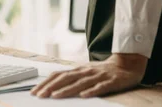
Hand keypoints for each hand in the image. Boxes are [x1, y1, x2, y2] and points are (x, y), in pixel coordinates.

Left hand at [30, 54, 147, 98]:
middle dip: (51, 87)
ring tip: (55, 96)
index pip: (58, 75)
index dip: (46, 83)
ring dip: (67, 90)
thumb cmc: (101, 71)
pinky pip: (100, 87)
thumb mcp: (84, 72)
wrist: (126, 64)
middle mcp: (85, 71)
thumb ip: (72, 78)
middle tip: (40, 95)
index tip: (35, 92)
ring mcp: (97, 76)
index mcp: (77, 70)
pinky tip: (84, 96)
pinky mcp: (110, 82)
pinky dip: (92, 91)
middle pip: (65, 78)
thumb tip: (54, 86)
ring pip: (80, 83)